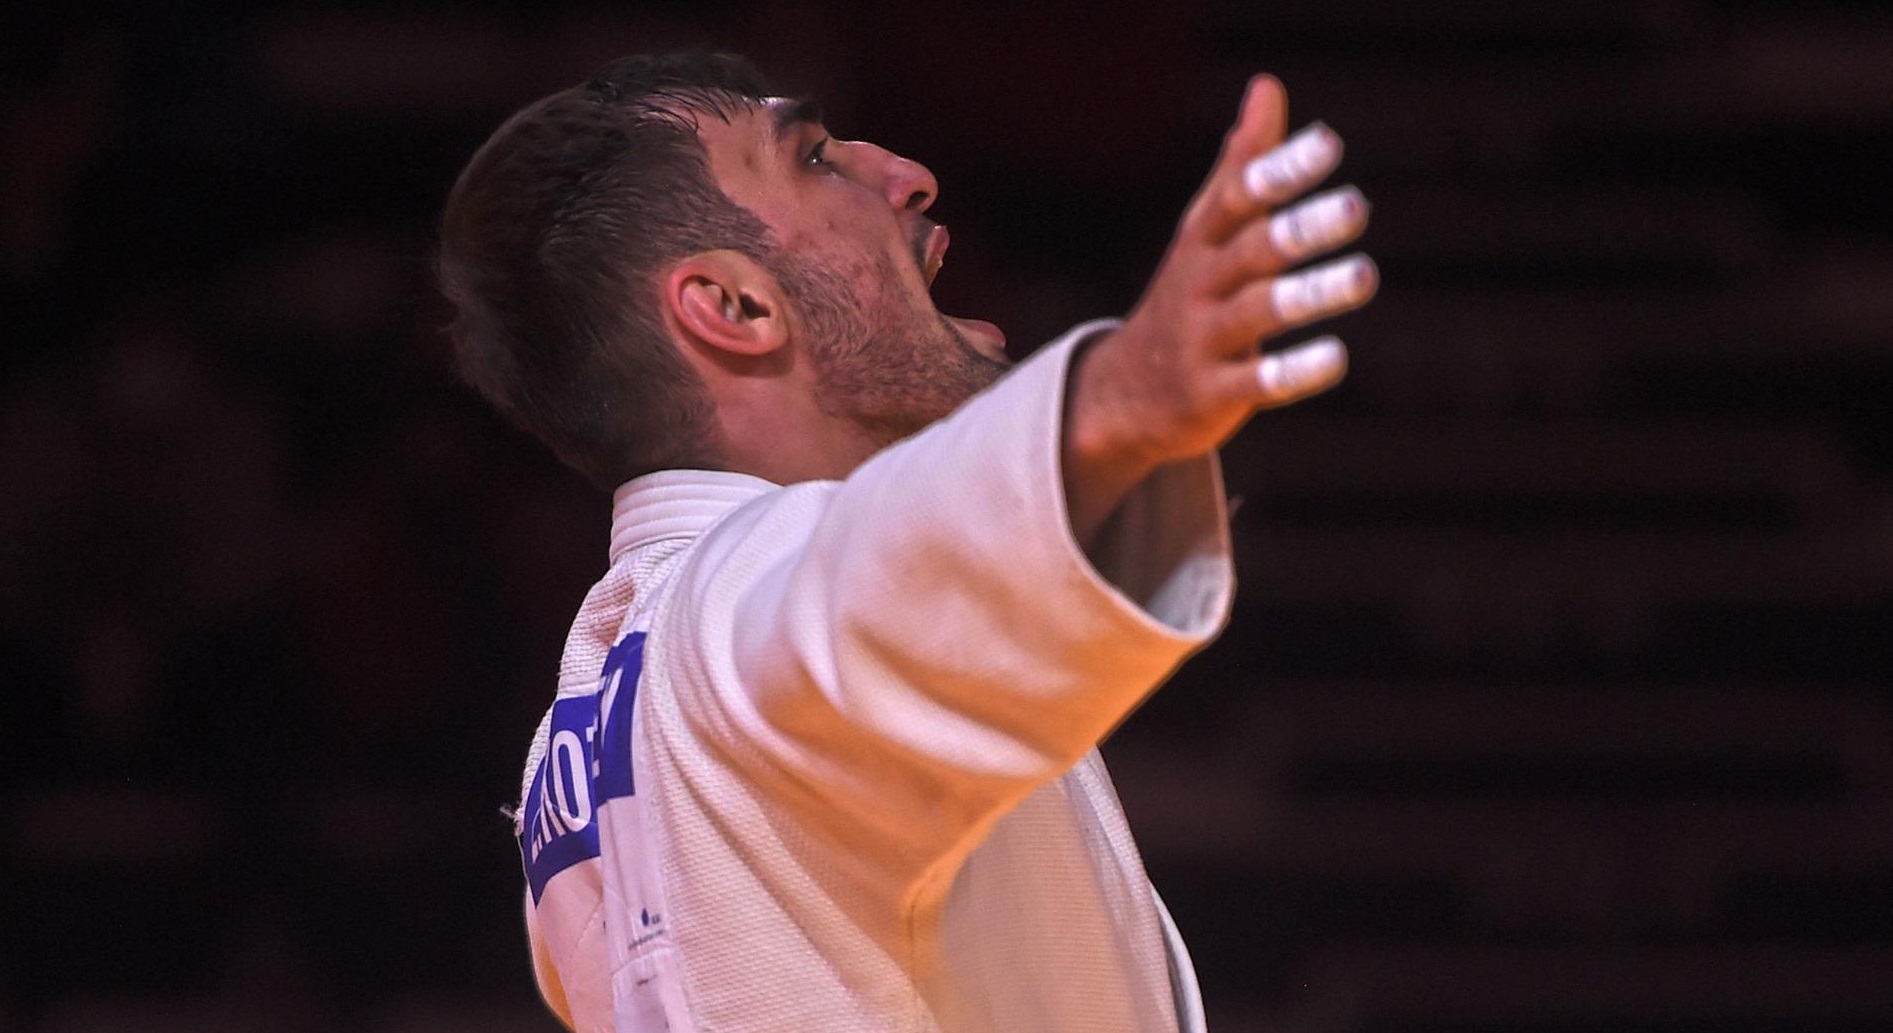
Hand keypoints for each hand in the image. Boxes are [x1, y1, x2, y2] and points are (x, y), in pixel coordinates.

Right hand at [1063, 75, 1374, 545]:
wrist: (1123, 393)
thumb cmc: (1187, 296)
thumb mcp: (1206, 229)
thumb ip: (1242, 163)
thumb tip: (1268, 85)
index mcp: (1202, 242)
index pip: (1239, 197)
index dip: (1281, 171)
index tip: (1329, 144)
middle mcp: (1200, 285)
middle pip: (1251, 251)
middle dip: (1300, 229)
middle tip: (1357, 206)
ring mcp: (1204, 340)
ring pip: (1257, 312)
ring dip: (1310, 294)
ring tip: (1365, 275)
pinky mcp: (1212, 394)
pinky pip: (1256, 381)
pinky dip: (1294, 371)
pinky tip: (1337, 357)